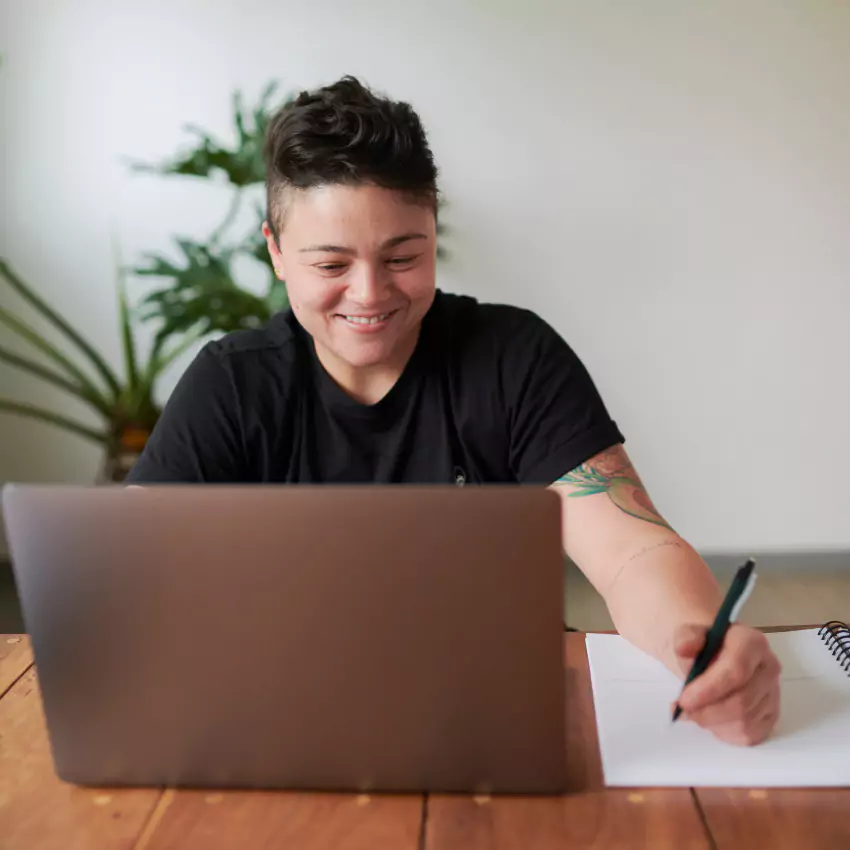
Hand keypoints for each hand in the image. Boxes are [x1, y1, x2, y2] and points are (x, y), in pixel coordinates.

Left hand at [673, 623, 781, 745]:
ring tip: (693, 712)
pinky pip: (749, 734)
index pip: (736, 670)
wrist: (713, 653)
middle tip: (683, 710)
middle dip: (707, 711)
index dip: (709, 689)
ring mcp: (773, 694)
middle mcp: (769, 668)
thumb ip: (686, 638)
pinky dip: (724, 732)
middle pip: (742, 701)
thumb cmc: (703, 645)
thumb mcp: (689, 632)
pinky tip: (709, 720)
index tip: (684, 699)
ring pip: (744, 722)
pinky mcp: (771, 715)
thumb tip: (684, 649)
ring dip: (712, 722)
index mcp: (751, 643)